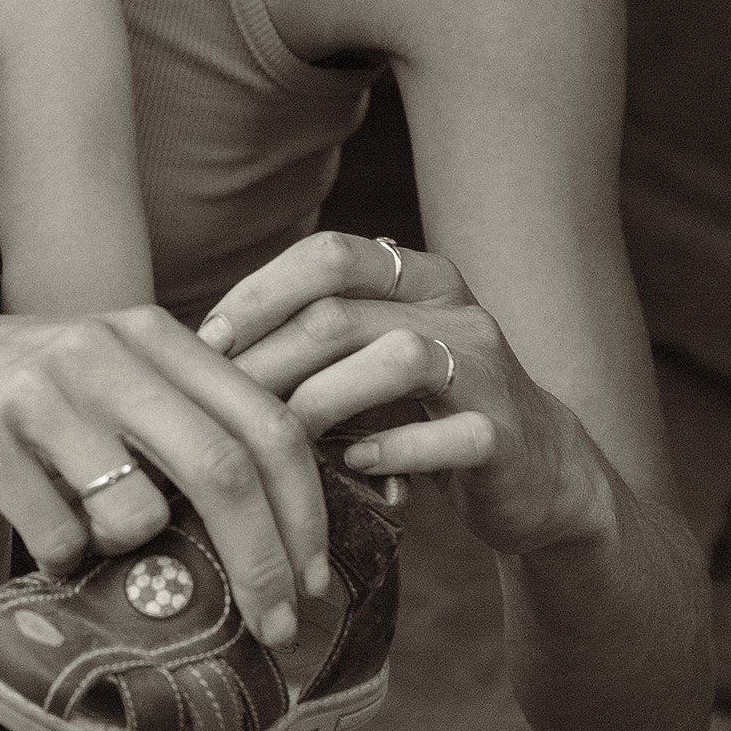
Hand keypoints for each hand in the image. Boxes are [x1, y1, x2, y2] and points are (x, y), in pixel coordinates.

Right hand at [0, 303, 329, 648]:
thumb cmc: (5, 386)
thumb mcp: (102, 372)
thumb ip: (176, 415)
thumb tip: (273, 515)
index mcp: (151, 334)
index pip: (265, 421)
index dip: (304, 509)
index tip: (313, 580)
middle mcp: (104, 352)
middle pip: (223, 469)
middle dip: (262, 563)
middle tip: (274, 627)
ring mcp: (39, 390)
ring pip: (138, 511)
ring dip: (133, 557)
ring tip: (95, 548)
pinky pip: (55, 532)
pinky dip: (60, 560)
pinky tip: (38, 543)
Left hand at [199, 231, 610, 562]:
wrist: (537, 476)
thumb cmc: (425, 416)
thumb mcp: (369, 360)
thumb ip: (310, 340)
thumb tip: (193, 349)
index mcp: (418, 277)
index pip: (329, 255)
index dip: (259, 294)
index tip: (204, 344)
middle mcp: (456, 309)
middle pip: (343, 312)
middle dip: (268, 361)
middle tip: (219, 408)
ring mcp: (488, 369)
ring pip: (398, 357)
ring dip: (322, 400)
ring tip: (281, 439)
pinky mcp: (505, 434)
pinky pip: (446, 435)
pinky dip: (391, 451)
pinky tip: (353, 468)